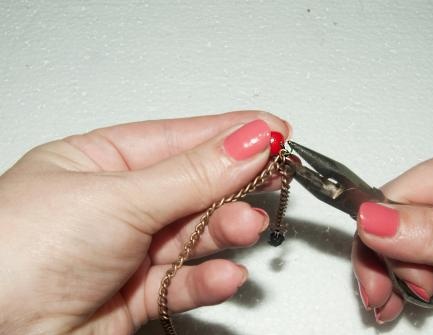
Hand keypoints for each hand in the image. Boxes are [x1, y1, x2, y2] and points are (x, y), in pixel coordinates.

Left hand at [0, 111, 290, 333]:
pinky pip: (183, 282)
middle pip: (192, 186)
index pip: (178, 139)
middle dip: (234, 183)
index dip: (229, 133)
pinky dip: (208, 279)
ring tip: (248, 225)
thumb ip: (192, 174)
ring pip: (193, 235)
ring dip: (225, 230)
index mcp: (98, 163)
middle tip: (274, 176)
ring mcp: (125, 252)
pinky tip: (226, 273)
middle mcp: (113, 205)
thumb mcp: (117, 198)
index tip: (274, 130)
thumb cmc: (15, 254)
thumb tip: (248, 139)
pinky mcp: (133, 296)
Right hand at [352, 137, 432, 322]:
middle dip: (384, 259)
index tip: (379, 280)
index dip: (379, 239)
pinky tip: (411, 291)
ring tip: (393, 304)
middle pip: (397, 215)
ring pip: (408, 233)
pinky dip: (415, 271)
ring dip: (395, 269)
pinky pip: (429, 245)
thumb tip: (373, 220)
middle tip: (384, 298)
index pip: (398, 195)